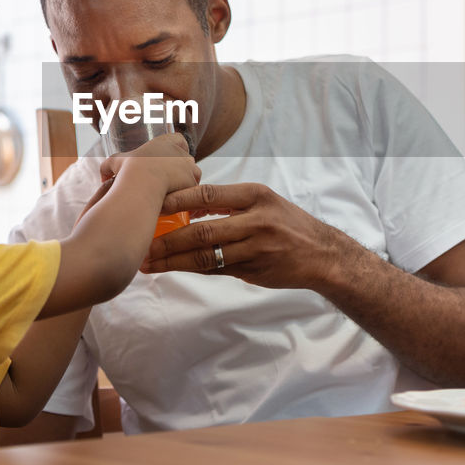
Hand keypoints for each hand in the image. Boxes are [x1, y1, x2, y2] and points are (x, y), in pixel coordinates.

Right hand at [101, 132, 200, 195]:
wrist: (141, 185)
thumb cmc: (128, 171)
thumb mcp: (114, 163)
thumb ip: (108, 167)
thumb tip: (103, 177)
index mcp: (165, 142)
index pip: (179, 139)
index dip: (177, 147)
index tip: (170, 156)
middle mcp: (180, 152)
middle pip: (188, 157)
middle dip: (182, 167)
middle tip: (170, 179)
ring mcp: (189, 168)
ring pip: (194, 173)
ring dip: (187, 180)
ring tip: (174, 191)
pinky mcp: (192, 184)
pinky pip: (194, 189)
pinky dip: (188, 194)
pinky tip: (180, 200)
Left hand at [141, 183, 360, 288]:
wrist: (323, 255)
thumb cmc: (288, 224)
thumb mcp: (263, 202)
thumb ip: (228, 203)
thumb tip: (186, 203)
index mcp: (255, 196)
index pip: (207, 194)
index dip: (176, 199)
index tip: (150, 203)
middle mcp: (256, 220)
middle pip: (203, 230)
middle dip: (167, 238)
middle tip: (141, 242)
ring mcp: (256, 248)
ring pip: (206, 256)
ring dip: (174, 260)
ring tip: (148, 262)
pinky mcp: (254, 270)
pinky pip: (216, 270)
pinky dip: (191, 270)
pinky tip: (171, 269)